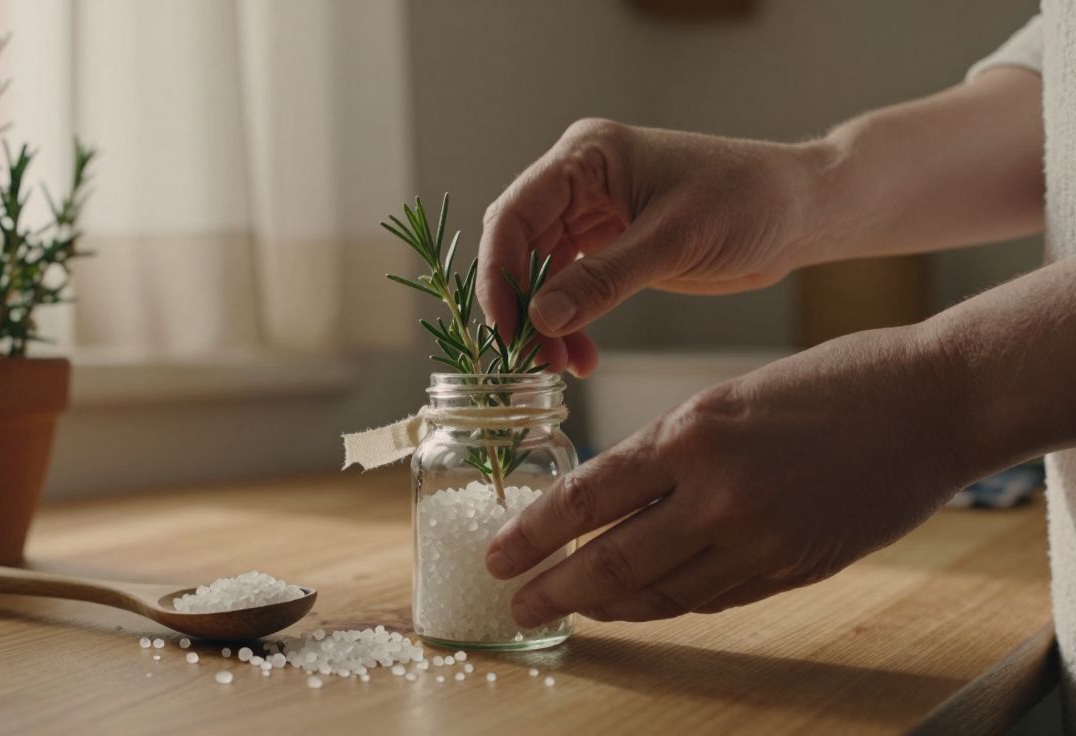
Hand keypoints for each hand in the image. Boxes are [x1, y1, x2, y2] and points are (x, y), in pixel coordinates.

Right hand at [478, 118, 823, 376]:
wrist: (801, 212)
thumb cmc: (749, 202)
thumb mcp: (674, 241)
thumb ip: (604, 279)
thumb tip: (540, 317)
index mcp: (587, 156)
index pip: (514, 215)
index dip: (500, 274)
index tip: (509, 329)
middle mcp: (580, 180)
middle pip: (519, 247)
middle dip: (523, 306)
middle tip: (535, 359)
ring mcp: (592, 213)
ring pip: (541, 274)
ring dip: (545, 322)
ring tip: (563, 366)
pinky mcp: (610, 245)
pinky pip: (570, 288)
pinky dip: (570, 323)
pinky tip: (581, 355)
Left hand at [484, 324, 985, 625]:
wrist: (932, 405)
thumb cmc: (829, 382)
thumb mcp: (727, 398)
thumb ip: (670, 454)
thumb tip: (612, 503)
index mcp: (691, 434)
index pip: (586, 498)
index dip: (534, 534)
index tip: (499, 556)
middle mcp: (718, 495)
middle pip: (612, 559)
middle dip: (555, 587)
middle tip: (518, 601)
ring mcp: (759, 540)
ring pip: (661, 591)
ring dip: (608, 604)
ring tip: (573, 607)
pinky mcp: (794, 569)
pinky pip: (712, 597)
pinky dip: (669, 603)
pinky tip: (642, 603)